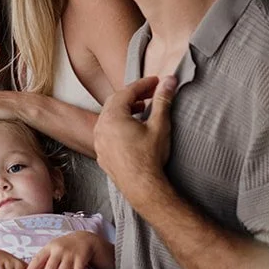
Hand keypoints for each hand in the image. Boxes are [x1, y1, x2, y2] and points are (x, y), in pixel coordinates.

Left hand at [26, 232, 95, 268]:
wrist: (84, 238)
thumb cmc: (64, 246)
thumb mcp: (52, 249)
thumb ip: (44, 260)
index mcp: (50, 247)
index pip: (38, 258)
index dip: (31, 268)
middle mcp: (59, 250)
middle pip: (50, 267)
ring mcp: (70, 254)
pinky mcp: (81, 258)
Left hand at [94, 75, 174, 203]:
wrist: (142, 188)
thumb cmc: (150, 157)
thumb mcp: (159, 125)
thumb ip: (163, 100)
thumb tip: (170, 80)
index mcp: (113, 117)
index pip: (127, 91)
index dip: (143, 84)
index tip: (156, 81)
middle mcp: (101, 127)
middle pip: (115, 102)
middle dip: (133, 95)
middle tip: (150, 93)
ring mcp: (99, 142)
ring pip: (109, 117)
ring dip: (125, 109)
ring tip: (142, 109)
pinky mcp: (102, 154)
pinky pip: (107, 132)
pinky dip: (118, 125)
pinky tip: (132, 130)